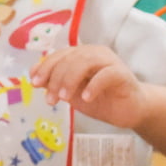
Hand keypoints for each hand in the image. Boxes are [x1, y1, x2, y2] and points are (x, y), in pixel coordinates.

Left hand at [31, 44, 148, 128]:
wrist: (130, 111)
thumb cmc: (102, 100)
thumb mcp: (73, 93)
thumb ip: (55, 84)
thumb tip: (34, 77)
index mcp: (82, 55)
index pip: (59, 55)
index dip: (45, 67)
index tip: (34, 83)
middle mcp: (95, 54)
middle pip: (70, 58)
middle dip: (55, 78)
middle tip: (50, 99)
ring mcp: (110, 62)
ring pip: (86, 61)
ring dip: (70, 79)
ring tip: (64, 98)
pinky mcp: (122, 74)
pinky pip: (106, 74)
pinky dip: (93, 85)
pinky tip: (86, 98)